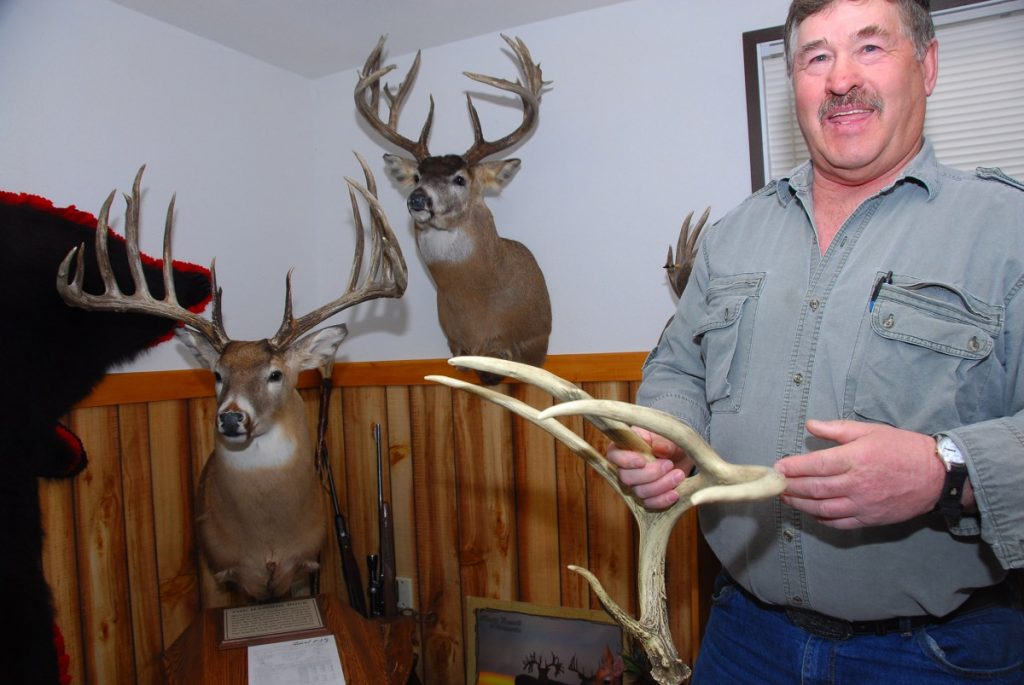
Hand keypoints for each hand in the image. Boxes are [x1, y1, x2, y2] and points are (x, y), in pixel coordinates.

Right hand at [605, 427, 693, 508]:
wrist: (682, 458)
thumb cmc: (671, 444)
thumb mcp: (670, 438)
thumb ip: (664, 442)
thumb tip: (658, 449)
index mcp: (625, 447)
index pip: (614, 455)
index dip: (625, 460)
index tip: (643, 461)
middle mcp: (625, 468)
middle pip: (626, 477)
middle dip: (650, 473)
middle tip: (669, 464)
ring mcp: (634, 485)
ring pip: (639, 492)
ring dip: (661, 485)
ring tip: (679, 475)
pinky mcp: (646, 498)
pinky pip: (649, 504)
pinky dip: (663, 500)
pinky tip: (675, 493)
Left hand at [775, 419, 945, 528]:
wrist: (936, 475)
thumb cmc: (902, 448)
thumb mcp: (870, 430)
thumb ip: (838, 429)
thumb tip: (810, 425)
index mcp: (855, 458)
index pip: (816, 465)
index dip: (793, 468)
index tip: (778, 467)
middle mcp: (856, 483)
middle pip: (815, 488)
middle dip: (791, 487)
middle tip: (776, 484)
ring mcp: (863, 504)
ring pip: (823, 508)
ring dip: (801, 504)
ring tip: (787, 498)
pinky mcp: (870, 519)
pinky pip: (840, 523)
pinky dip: (822, 519)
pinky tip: (812, 513)